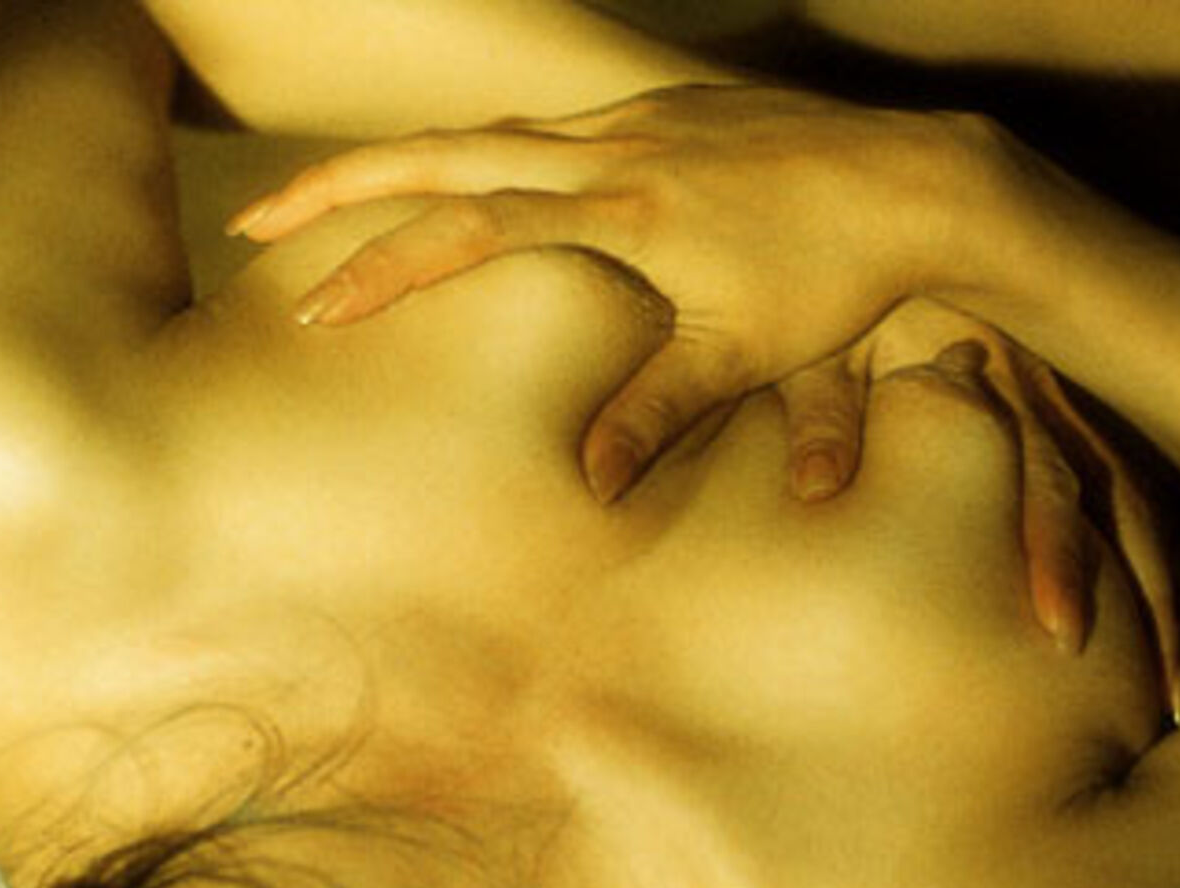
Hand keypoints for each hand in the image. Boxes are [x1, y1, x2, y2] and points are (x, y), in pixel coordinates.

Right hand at [227, 83, 1031, 501]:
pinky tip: (469, 180)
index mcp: (618, 210)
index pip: (467, 228)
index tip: (314, 307)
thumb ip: (658, 411)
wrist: (922, 181)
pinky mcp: (673, 111)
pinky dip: (488, 151)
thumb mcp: (746, 353)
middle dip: (343, 186)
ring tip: (337, 201)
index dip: (382, 267)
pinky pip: (552, 124)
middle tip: (256, 221)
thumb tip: (585, 484)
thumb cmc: (836, 279)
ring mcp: (640, 119)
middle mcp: (613, 149)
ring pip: (493, 128)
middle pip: (446, 152)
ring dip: (407, 162)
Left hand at [830, 300, 1179, 707]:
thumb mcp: (816, 348)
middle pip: (1114, 506)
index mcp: (994, 378)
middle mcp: (1044, 394)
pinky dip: (1140, 564)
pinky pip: (1117, 495)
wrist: (869, 226)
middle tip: (1162, 702)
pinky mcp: (1055, 414)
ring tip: (1175, 700)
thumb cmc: (830, 301)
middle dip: (1145, 602)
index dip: (1057, 556)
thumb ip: (821, 415)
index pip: (1046, 480)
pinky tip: (1160, 638)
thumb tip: (816, 490)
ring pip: (1132, 506)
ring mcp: (1058, 404)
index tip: (1062, 635)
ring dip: (1158, 598)